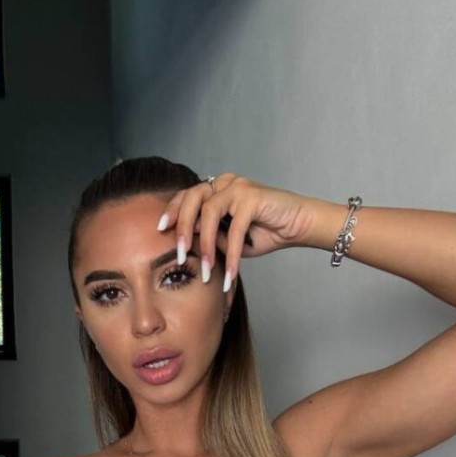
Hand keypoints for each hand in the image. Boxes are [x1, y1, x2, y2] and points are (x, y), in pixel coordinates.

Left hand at [156, 173, 312, 289]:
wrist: (296, 226)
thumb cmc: (262, 232)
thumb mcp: (227, 240)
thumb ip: (209, 237)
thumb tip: (188, 245)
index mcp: (215, 189)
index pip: (185, 196)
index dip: (171, 211)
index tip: (160, 230)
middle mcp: (224, 182)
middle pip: (191, 198)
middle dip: (181, 228)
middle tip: (179, 256)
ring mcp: (237, 186)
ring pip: (209, 211)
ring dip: (206, 245)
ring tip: (206, 271)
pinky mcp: (252, 196)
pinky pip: (234, 228)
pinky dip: (232, 254)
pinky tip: (231, 274)